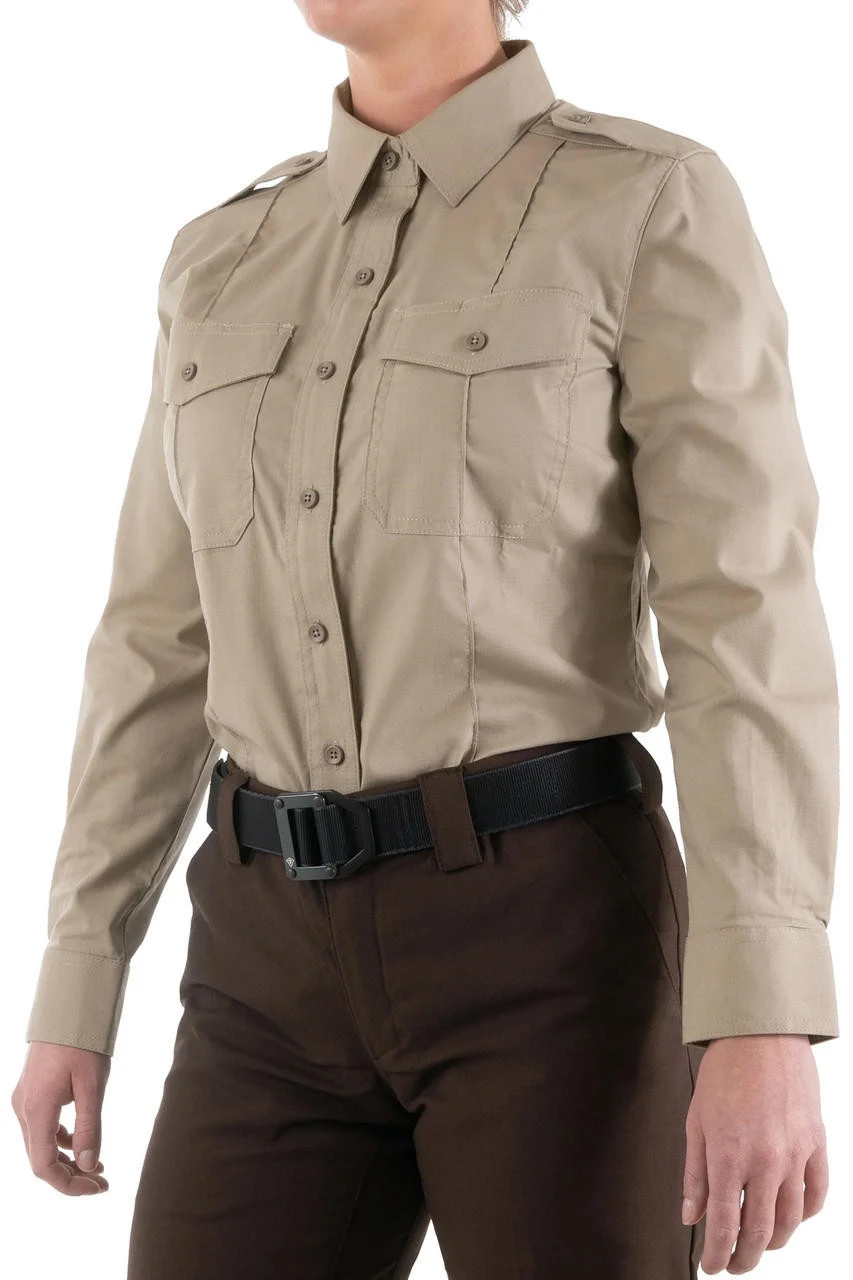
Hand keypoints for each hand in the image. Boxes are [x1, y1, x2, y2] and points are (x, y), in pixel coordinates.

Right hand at [11, 1041, 110, 1194]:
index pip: (44, 1166)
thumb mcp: (93, 1085)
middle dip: (72, 1175)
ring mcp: (25, 1100)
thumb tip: (90, 1165)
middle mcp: (24, 1109)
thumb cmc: (82, 1043)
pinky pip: (43, 1127)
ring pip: (40, 1145)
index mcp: (36, 1110)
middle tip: (103, 1181)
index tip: (98, 1187)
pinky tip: (83, 1142)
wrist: (68, 1008)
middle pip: (41, 1159)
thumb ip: (90, 1127)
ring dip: (67, 1159)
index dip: (69, 1184)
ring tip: (99, 1166)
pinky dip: (61, 1141)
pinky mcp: (32, 1092)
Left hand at [683, 1033, 827, 1272]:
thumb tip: (690, 1216)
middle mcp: (765, 1161)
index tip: (711, 1266)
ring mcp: (795, 1155)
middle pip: (760, 1232)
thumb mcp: (696, 1123)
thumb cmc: (724, 1074)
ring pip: (790, 1221)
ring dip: (774, 1243)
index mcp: (728, 1155)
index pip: (724, 1225)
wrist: (761, 1036)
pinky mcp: (817, 1144)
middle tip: (733, 1264)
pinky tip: (790, 1217)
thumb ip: (694, 1175)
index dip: (716, 1254)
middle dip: (744, 1257)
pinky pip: (817, 1195)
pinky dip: (804, 1215)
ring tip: (759, 1246)